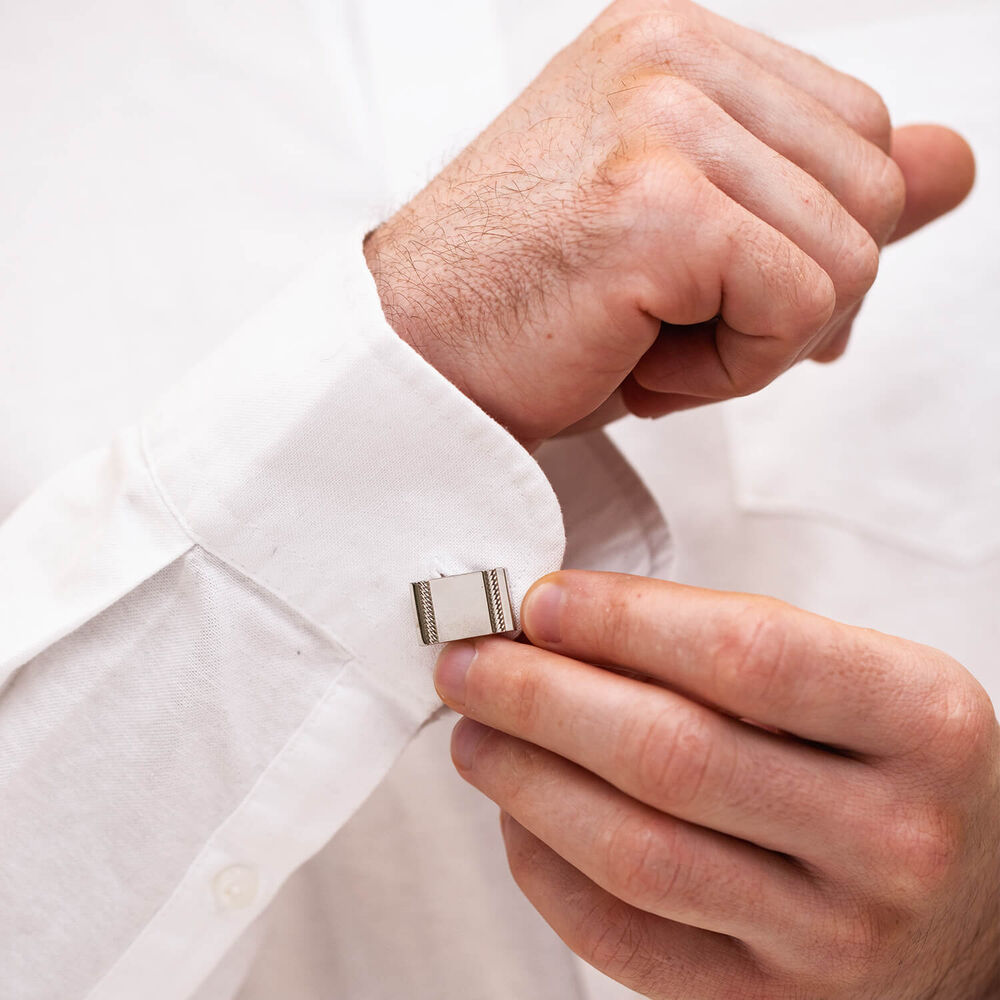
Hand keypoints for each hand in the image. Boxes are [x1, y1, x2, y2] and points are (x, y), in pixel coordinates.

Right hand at [365, 0, 974, 446]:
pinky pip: (799, 305)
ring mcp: (661, 119)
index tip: (720, 299)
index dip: (813, 243)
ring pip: (852, 254)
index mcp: (678, 44)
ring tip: (650, 346)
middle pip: (874, 188)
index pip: (859, 135)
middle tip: (675, 330)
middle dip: (794, 297)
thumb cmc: (528, 309)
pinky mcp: (657, 203)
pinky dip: (734, 369)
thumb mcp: (690, 236)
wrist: (412, 368)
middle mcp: (672, 56)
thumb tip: (957, 160)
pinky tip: (643, 365)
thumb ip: (820, 187)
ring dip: (761, 340)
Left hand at [433, 571, 999, 998]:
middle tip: (471, 663)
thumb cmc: (893, 766)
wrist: (975, 908)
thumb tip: (565, 624)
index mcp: (922, 722)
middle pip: (671, 755)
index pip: (744, 655)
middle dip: (540, 697)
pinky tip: (516, 816)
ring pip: (634, 853)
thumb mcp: (860, 679)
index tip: (538, 603)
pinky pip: (625, 942)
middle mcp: (889, 838)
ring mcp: (832, 940)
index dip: (620, 621)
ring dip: (525, 781)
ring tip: (475, 731)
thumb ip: (727, 645)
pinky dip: (546, 871)